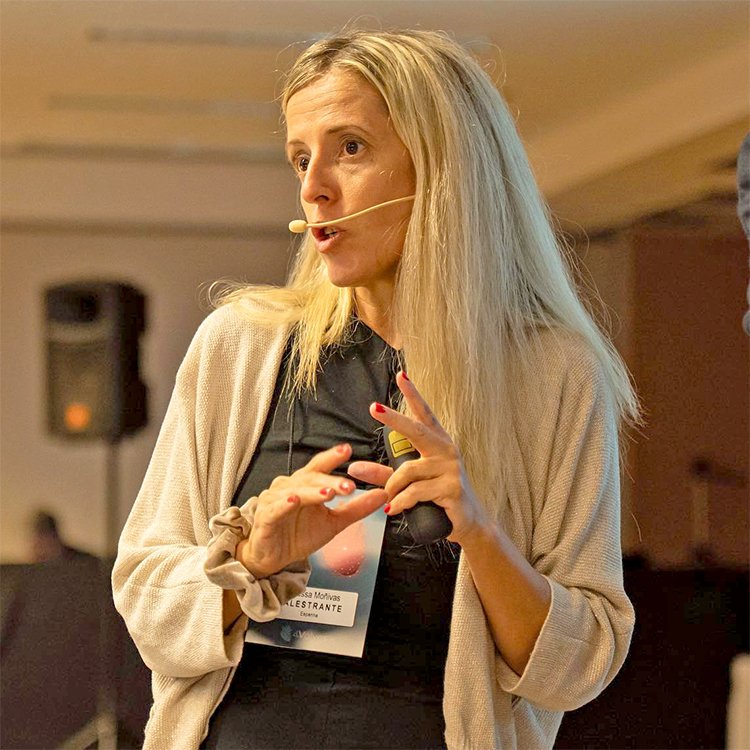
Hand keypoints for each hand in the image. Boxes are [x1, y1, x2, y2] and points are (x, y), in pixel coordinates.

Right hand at [236, 443, 387, 577]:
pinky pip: (275, 509)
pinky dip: (284, 504)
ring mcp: (275, 500)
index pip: (320, 466)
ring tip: (328, 493)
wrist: (273, 557)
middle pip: (310, 478)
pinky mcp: (265, 517)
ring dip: (312, 492)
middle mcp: (289, 486)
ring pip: (295, 491)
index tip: (348, 450)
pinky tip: (294, 501)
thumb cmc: (299, 534)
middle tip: (349, 486)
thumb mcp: (334, 522)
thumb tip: (383, 495)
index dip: (332, 457)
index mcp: (305, 484)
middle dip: (330, 480)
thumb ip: (357, 508)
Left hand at [347, 371, 490, 544]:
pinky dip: (401, 501)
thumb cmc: (437, 497)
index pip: (424, 414)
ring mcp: (451, 469)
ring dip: (392, 487)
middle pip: (416, 430)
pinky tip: (394, 508)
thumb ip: (383, 474)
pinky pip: (416, 492)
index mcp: (438, 443)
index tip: (402, 376)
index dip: (413, 394)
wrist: (468, 523)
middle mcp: (446, 450)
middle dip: (394, 419)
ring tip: (388, 499)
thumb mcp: (409, 483)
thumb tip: (353, 467)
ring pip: (408, 471)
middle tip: (374, 408)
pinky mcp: (452, 488)